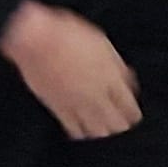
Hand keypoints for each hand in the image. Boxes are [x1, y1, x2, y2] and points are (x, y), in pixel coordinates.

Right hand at [1, 1, 141, 139]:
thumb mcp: (101, 43)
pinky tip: (83, 132)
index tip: (132, 114)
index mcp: (110, 78)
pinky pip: (74, 129)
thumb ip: (116, 65)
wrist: (35, 40)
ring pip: (98, 131)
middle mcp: (96, 95)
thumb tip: (127, 79)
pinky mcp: (58, 109)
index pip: (129, 108)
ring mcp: (77, 104)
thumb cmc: (66, 34)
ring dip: (103, 132)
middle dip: (121, 126)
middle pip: (117, 124)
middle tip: (121, 125)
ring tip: (104, 130)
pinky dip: (81, 132)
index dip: (133, 113)